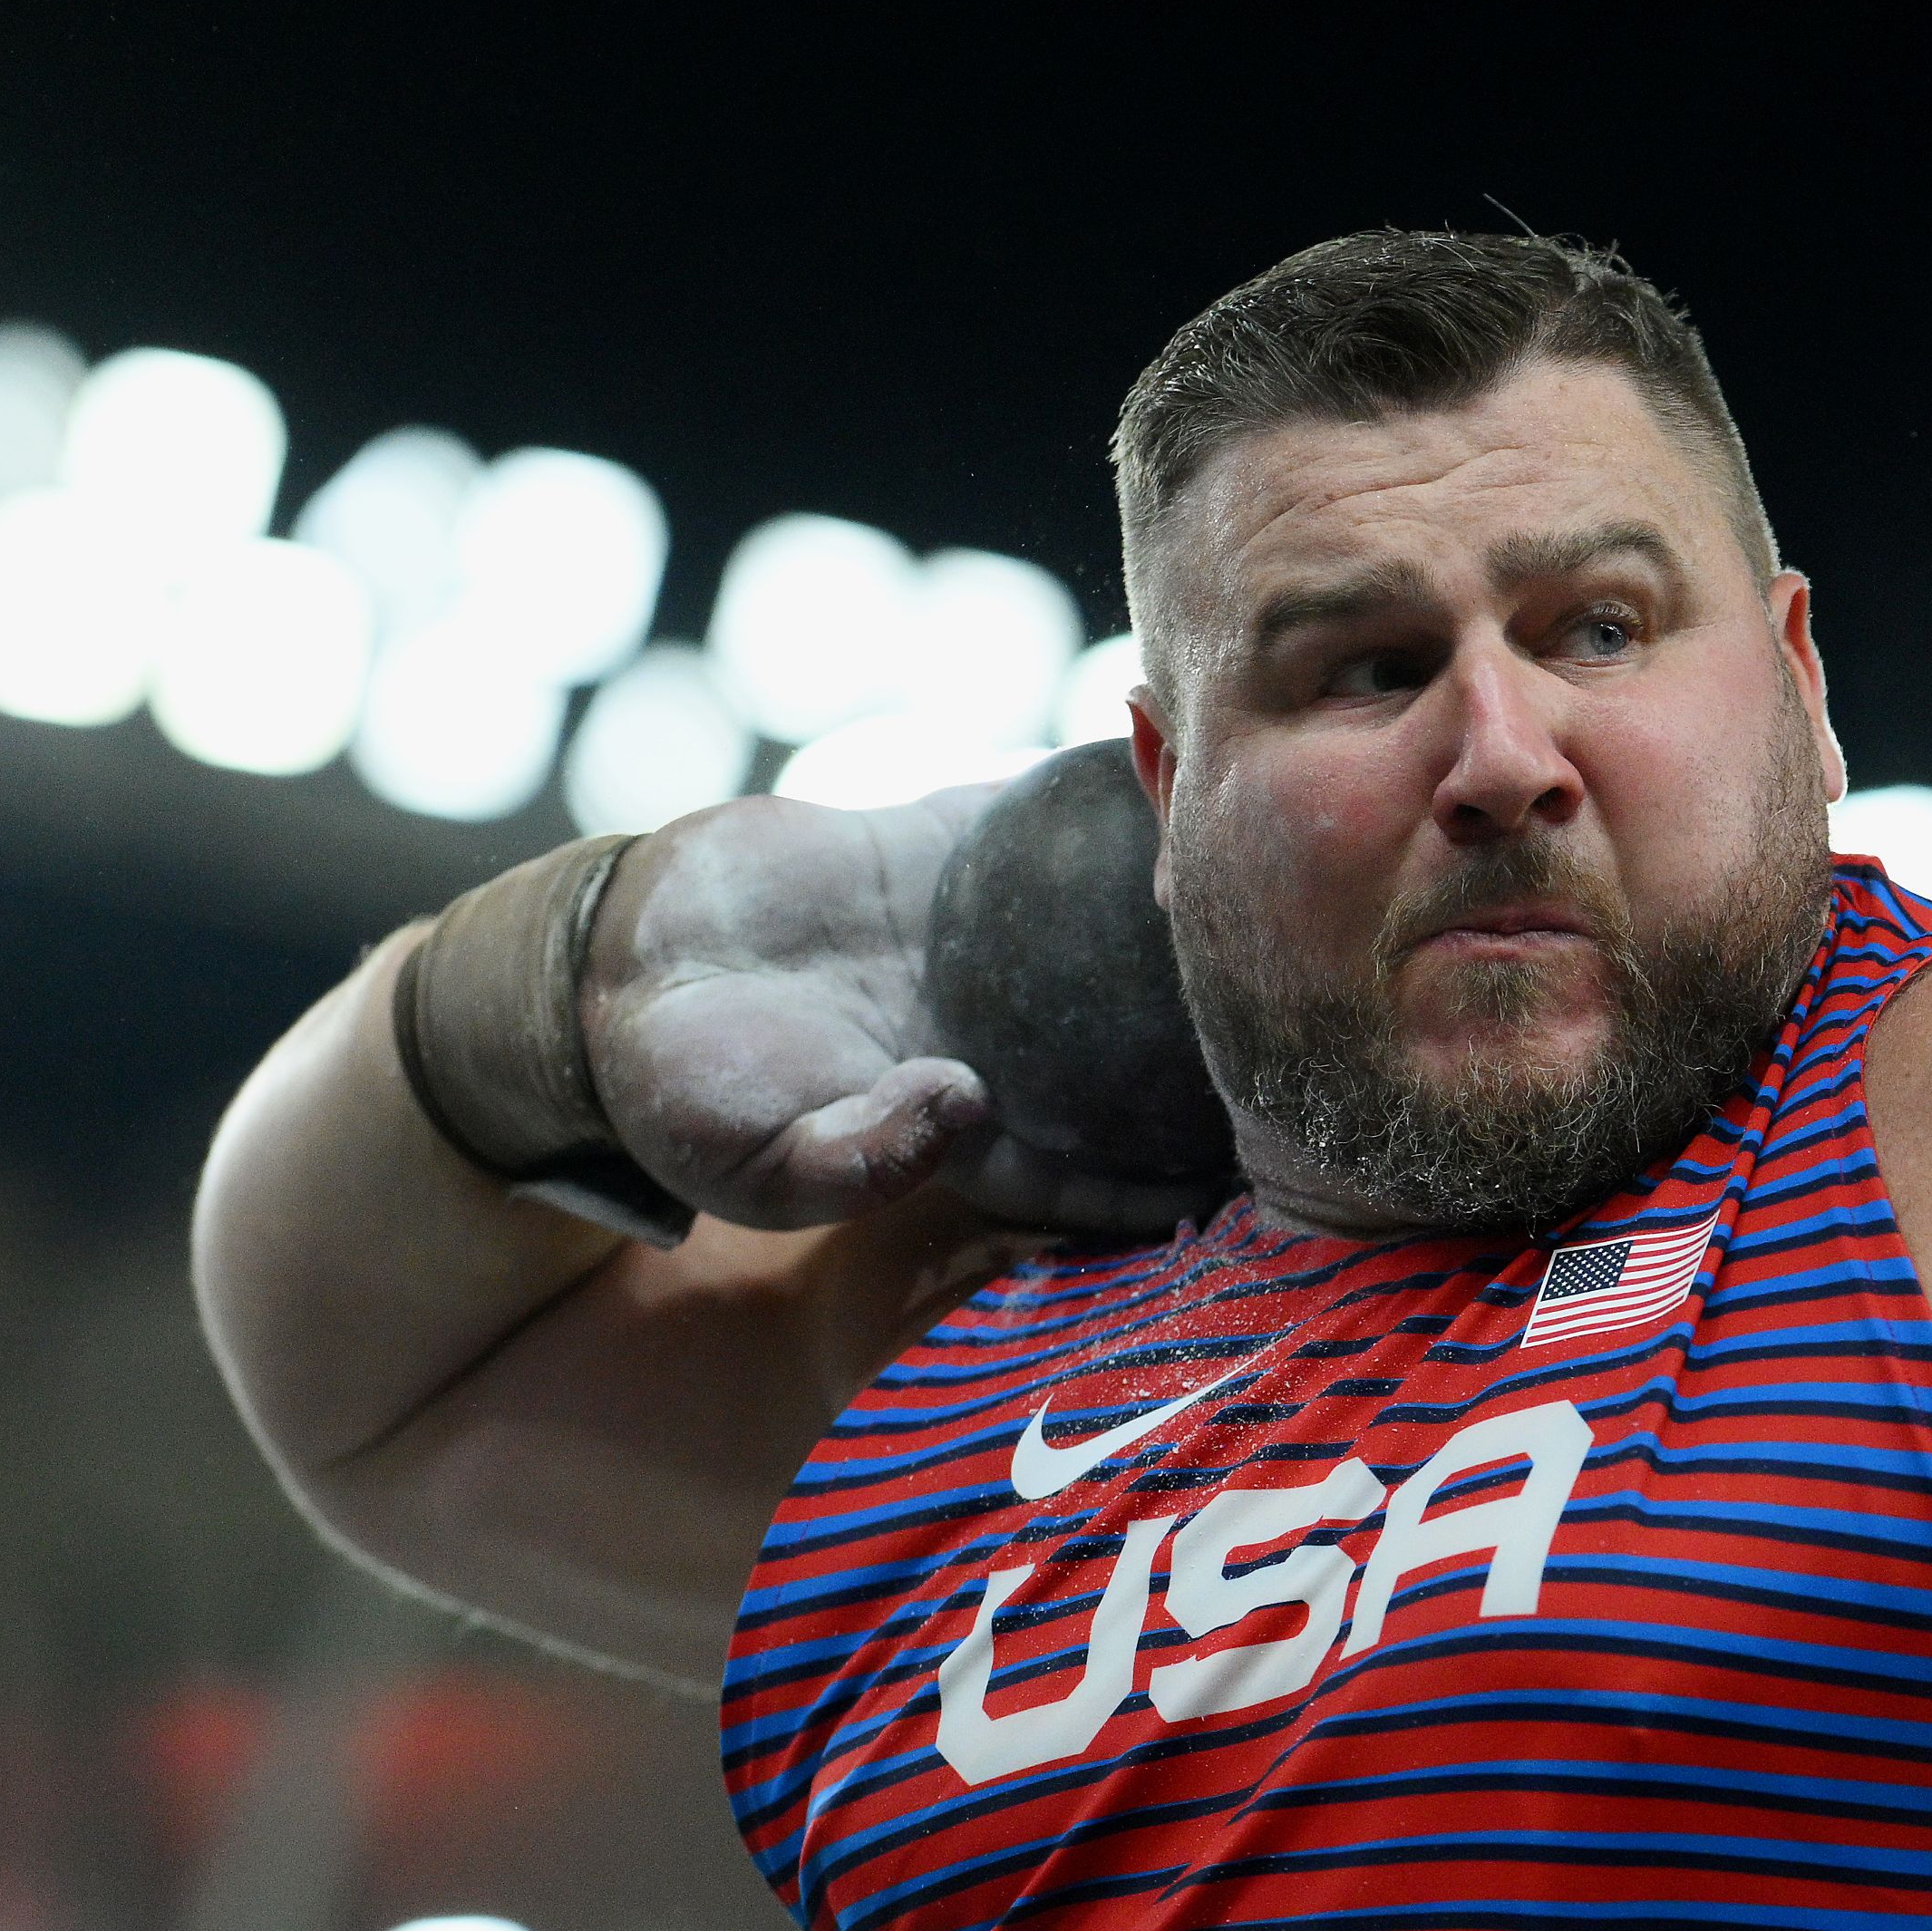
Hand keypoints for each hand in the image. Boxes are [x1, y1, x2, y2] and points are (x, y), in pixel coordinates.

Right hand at [585, 789, 1226, 1232]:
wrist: (617, 964)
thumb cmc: (683, 1093)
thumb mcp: (758, 1161)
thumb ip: (859, 1155)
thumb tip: (964, 1102)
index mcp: (975, 1129)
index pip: (1104, 1164)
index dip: (1181, 1170)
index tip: (1266, 1164)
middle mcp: (1005, 1037)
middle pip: (1140, 1043)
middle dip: (1224, 1031)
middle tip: (1314, 1009)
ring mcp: (987, 940)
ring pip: (1111, 923)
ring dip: (1187, 900)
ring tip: (1285, 870)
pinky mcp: (951, 854)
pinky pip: (1043, 820)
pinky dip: (1102, 796)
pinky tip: (1176, 760)